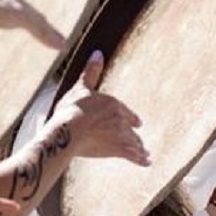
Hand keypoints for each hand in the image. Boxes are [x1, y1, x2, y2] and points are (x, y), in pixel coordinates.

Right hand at [50, 51, 149, 165]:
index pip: (126, 112)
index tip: (138, 123)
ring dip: (139, 148)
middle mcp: (120, 120)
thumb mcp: (80, 88)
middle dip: (135, 137)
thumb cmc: (71, 109)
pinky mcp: (117, 150)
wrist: (68, 132)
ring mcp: (121, 135)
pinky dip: (141, 159)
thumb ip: (91, 72)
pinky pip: (133, 155)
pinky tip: (147, 162)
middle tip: (141, 143)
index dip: (131, 119)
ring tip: (145, 154)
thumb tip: (98, 53)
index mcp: (113, 104)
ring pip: (133, 142)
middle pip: (130, 130)